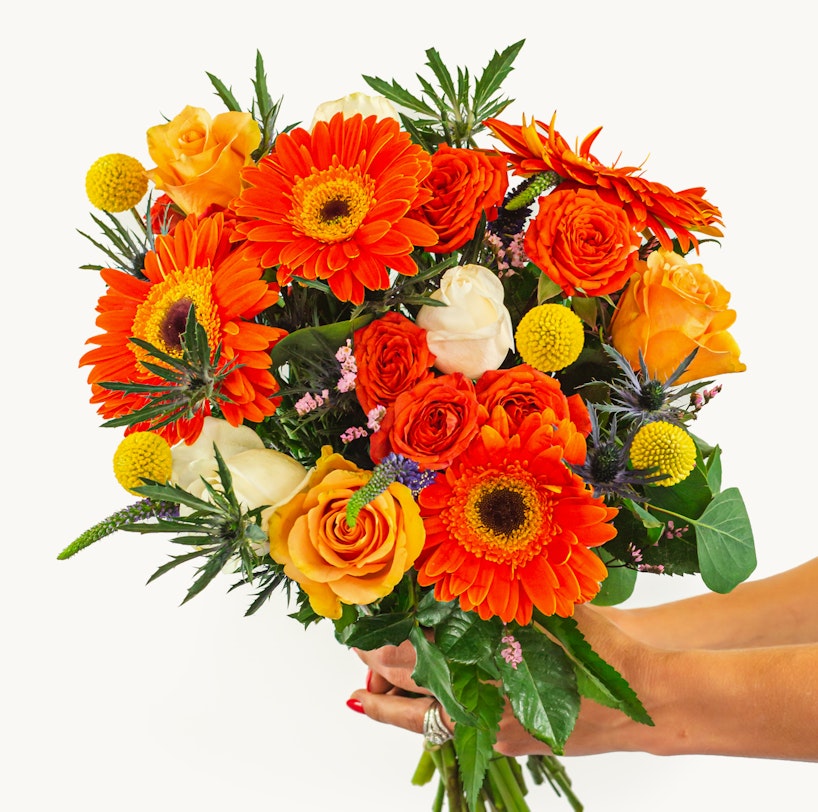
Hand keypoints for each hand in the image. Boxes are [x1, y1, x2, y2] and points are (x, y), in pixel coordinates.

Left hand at [348, 605, 660, 756]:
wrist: (648, 699)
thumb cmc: (602, 649)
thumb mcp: (553, 611)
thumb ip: (511, 594)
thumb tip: (466, 570)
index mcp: (489, 676)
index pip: (417, 666)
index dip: (383, 654)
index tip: (361, 641)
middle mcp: (488, 713)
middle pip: (415, 698)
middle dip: (379, 680)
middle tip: (358, 661)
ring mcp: (500, 734)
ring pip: (430, 726)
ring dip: (399, 709)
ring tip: (370, 693)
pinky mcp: (514, 741)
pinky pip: (459, 733)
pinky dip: (431, 719)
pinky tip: (422, 705)